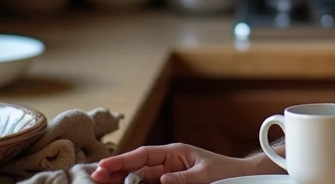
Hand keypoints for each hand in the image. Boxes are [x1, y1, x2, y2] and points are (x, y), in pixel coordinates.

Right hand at [90, 143, 271, 183]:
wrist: (239, 177)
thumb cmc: (224, 171)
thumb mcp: (204, 174)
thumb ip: (183, 177)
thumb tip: (162, 179)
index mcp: (174, 152)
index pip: (143, 155)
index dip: (122, 160)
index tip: (104, 165)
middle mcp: (167, 162)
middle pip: (136, 166)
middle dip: (116, 170)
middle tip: (95, 177)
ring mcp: (166, 174)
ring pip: (138, 177)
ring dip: (121, 179)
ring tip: (102, 182)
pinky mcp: (169, 183)